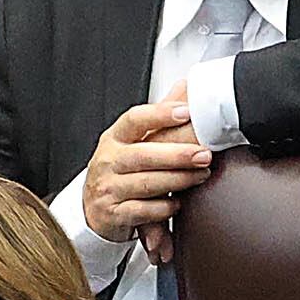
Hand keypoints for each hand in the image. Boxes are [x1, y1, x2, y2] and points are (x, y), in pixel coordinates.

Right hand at [81, 97, 213, 249]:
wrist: (95, 210)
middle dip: (177, 155)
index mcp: (114, 138)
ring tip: (201, 176)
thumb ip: (159, 117)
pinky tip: (177, 203)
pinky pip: (142, 210)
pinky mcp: (112, 213)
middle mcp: (108, 161)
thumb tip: (186, 86)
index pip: (135, 119)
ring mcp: (108, 188)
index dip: (160, 114)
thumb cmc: (120, 171)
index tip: (186, 112)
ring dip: (178, 180)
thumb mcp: (132, 141)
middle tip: (204, 154)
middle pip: (143, 155)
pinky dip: (163, 207)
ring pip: (146, 183)